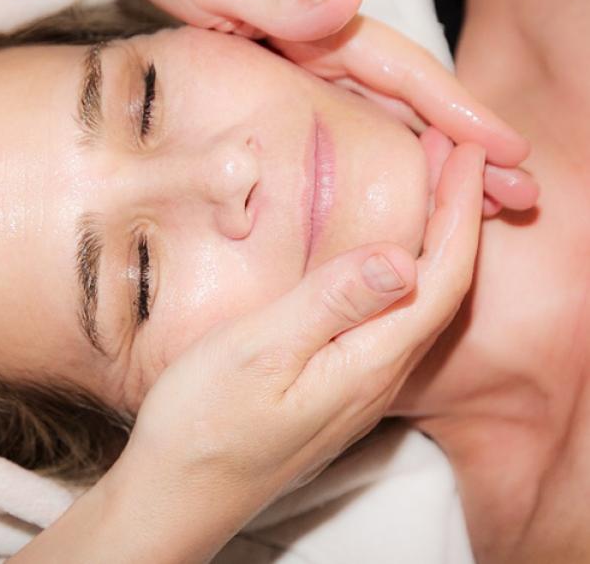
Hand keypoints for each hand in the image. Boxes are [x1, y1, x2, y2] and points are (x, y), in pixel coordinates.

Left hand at [85, 0, 537, 213]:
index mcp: (326, 24)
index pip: (407, 73)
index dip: (459, 113)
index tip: (508, 150)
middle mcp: (328, 44)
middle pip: (412, 101)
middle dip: (466, 147)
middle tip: (517, 195)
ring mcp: (310, 61)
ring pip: (387, 114)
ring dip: (434, 155)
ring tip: (478, 201)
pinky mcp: (285, 75)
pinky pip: (345, 118)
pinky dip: (382, 147)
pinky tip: (397, 177)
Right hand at [111, 143, 485, 560]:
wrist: (179, 493)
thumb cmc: (207, 424)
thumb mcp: (262, 352)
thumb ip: (330, 304)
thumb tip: (402, 259)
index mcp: (368, 362)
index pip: (441, 277)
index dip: (460, 211)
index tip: (466, 152)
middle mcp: (375, 376)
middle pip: (440, 289)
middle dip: (454, 217)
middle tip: (452, 153)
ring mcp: (356, 385)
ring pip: (416, 304)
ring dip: (431, 241)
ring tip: (428, 190)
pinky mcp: (332, 387)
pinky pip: (387, 319)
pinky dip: (398, 271)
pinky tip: (380, 257)